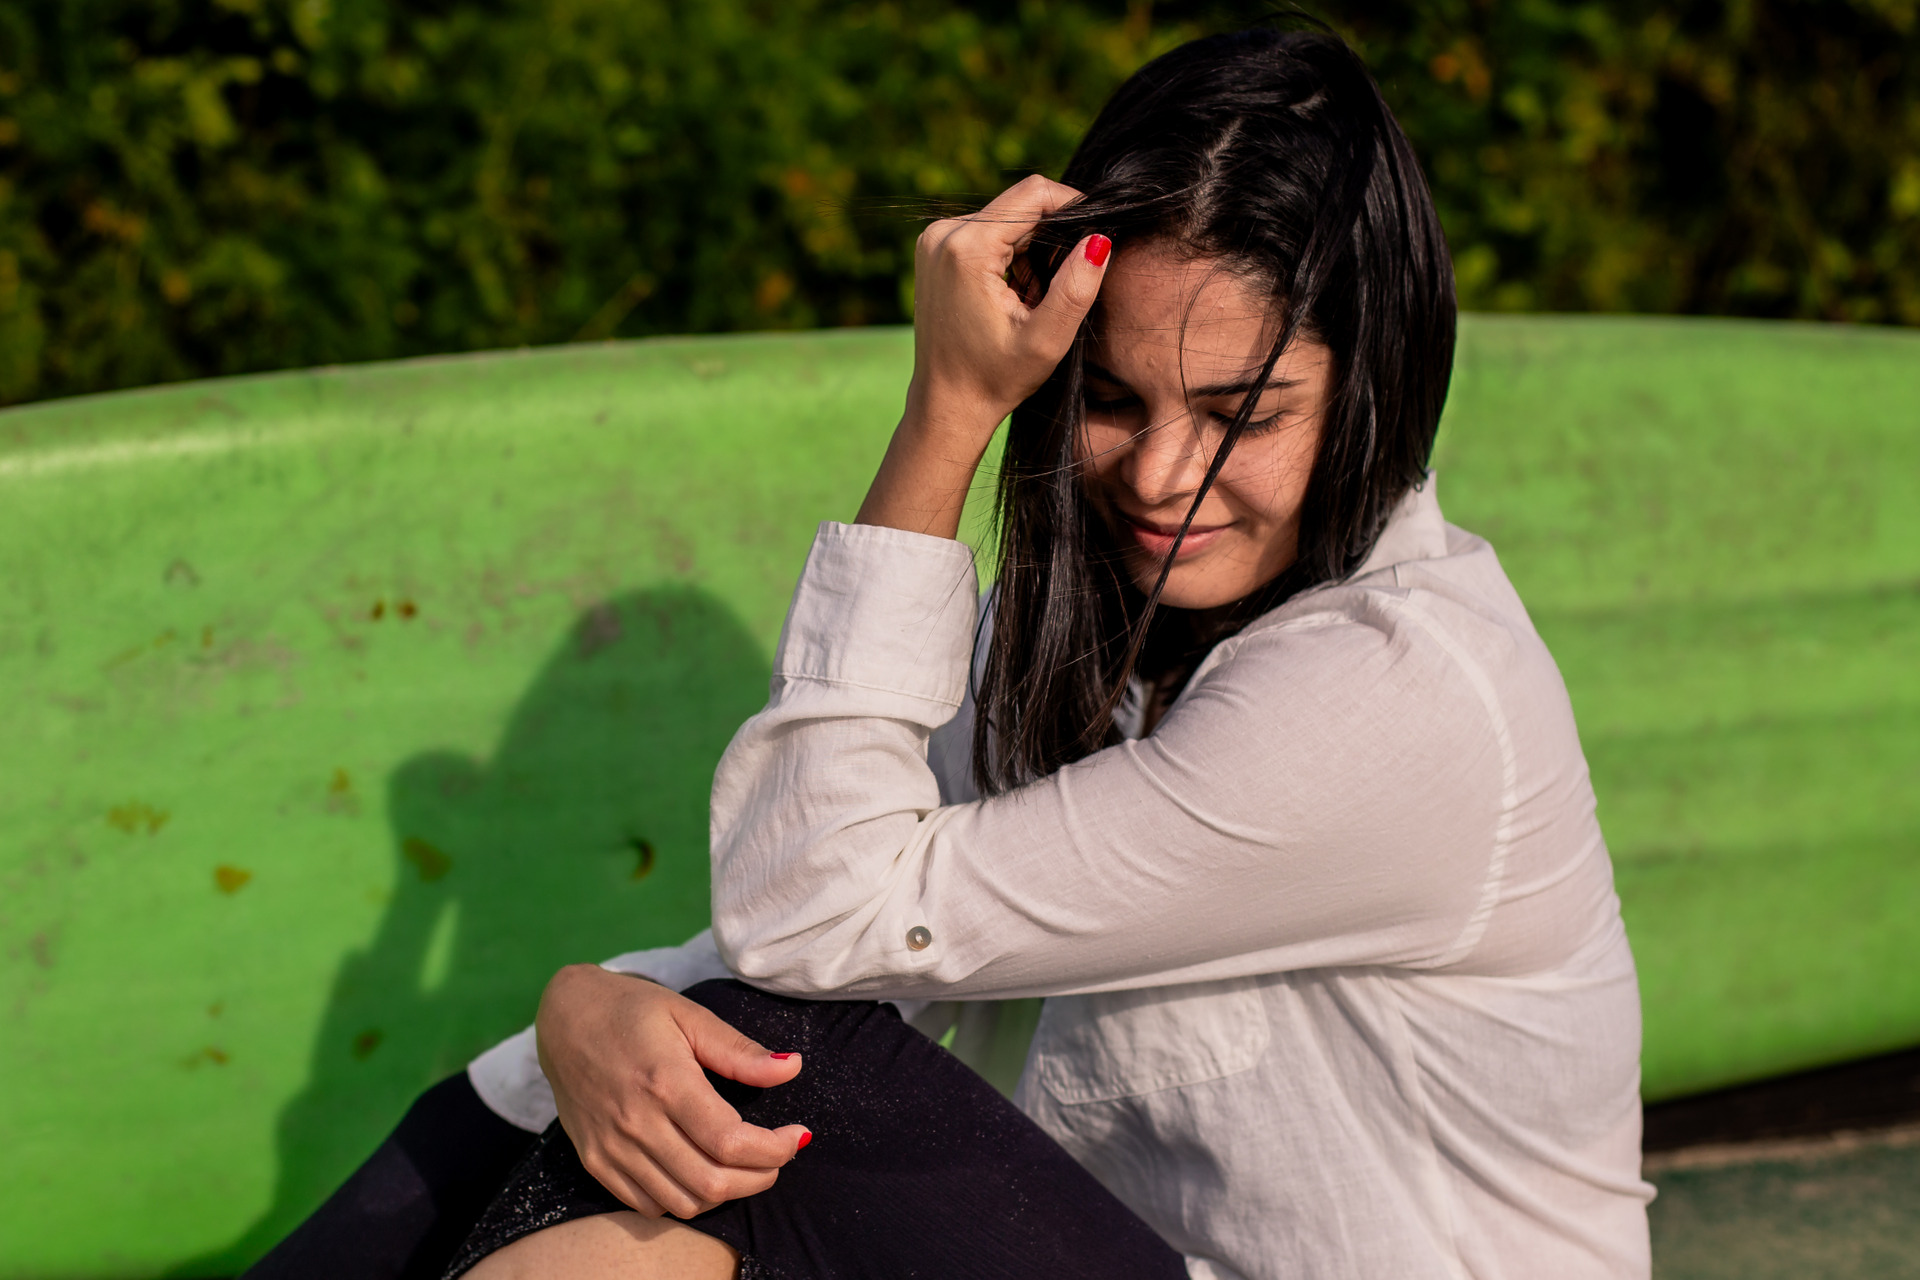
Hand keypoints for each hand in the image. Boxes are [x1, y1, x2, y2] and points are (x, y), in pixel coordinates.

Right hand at [534, 963, 808, 1218]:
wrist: (564, 1018)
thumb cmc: (632, 1011)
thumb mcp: (690, 1015)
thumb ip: (740, 1051)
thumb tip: (791, 1068)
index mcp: (666, 1082)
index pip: (731, 1141)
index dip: (774, 1148)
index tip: (796, 1135)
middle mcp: (636, 1122)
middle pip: (712, 1181)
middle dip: (759, 1176)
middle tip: (777, 1155)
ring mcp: (612, 1147)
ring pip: (683, 1201)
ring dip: (725, 1192)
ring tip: (744, 1165)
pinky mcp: (595, 1161)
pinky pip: (647, 1204)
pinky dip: (683, 1198)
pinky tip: (700, 1170)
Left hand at [856, 175, 1109, 537]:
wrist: (947, 403)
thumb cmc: (995, 379)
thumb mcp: (1046, 340)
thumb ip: (1076, 288)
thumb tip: (1101, 238)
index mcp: (967, 247)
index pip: (1034, 193)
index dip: (1073, 207)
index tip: (1092, 242)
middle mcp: (943, 232)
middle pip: (1020, 205)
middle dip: (1049, 239)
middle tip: (1050, 292)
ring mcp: (933, 238)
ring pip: (1005, 217)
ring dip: (1030, 249)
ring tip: (1029, 300)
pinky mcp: (934, 248)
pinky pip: (986, 230)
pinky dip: (1009, 254)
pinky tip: (1010, 295)